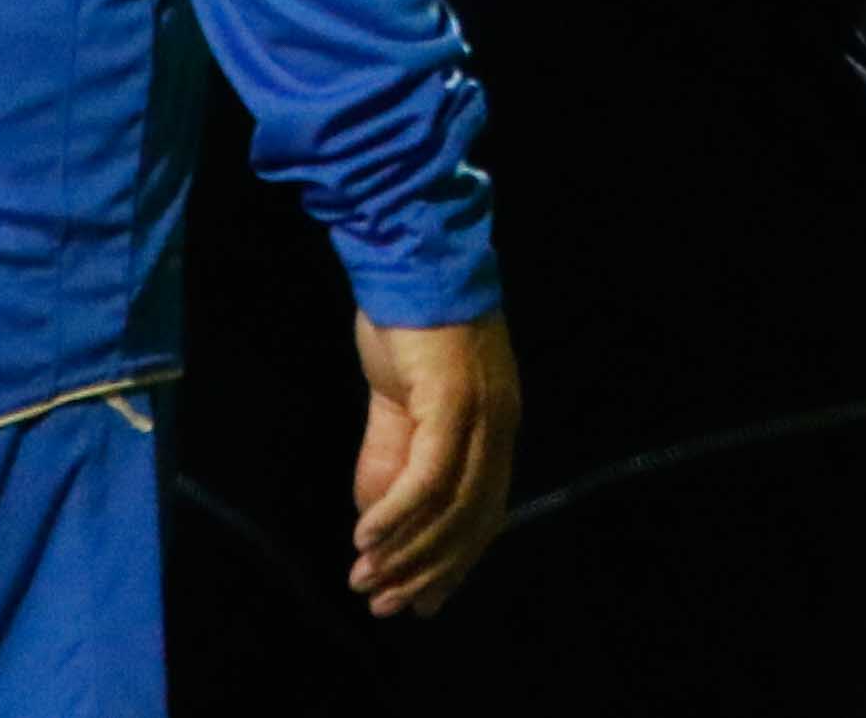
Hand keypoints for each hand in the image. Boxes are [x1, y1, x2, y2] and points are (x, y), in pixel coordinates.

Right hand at [350, 307, 519, 616]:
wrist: (410, 260)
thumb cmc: (407, 327)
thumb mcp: (399, 406)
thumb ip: (391, 460)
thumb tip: (377, 523)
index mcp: (496, 426)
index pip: (484, 514)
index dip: (453, 563)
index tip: (420, 603)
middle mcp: (500, 425)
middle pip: (472, 519)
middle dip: (428, 572)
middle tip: (385, 606)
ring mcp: (482, 413)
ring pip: (453, 505)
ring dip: (406, 552)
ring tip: (365, 582)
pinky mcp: (454, 400)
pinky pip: (429, 473)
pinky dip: (398, 512)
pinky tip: (366, 539)